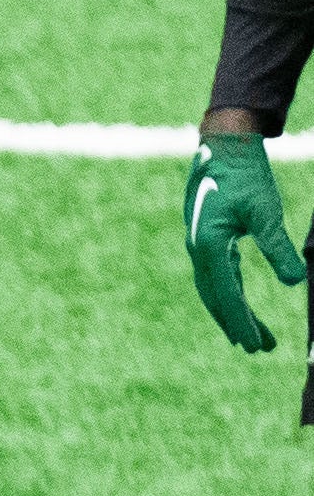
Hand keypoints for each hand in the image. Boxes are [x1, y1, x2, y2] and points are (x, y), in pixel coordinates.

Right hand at [188, 132, 305, 352]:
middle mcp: (199, 252)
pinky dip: (229, 296)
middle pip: (218, 300)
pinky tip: (240, 305)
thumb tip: (296, 282)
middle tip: (260, 349)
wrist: (222, 147)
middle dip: (238, 326)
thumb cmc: (245, 175)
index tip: (256, 345)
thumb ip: (278, 247)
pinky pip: (217, 277)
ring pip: (216, 291)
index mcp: (208, 246)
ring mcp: (200, 248)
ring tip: (253, 336)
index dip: (242, 322)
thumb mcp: (266, 210)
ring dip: (234, 314)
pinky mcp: (208, 241)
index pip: (226, 295)